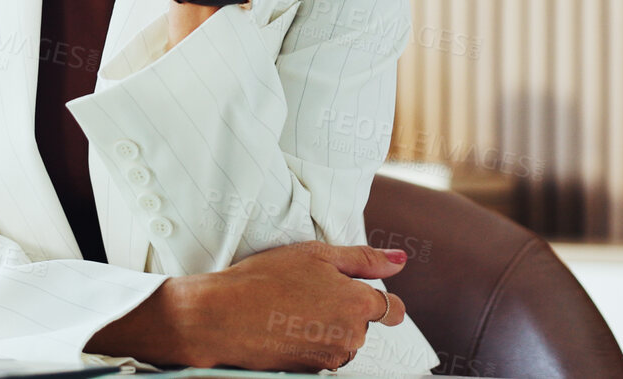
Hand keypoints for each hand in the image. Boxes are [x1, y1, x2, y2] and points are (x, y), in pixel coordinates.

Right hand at [85, 241, 407, 370]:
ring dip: (325, 325)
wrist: (221, 316)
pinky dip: (307, 341)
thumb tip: (401, 260)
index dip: (382, 300)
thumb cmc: (265, 279)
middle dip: (343, 308)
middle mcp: (350, 338)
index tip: (363, 293)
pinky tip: (283, 324)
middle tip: (307, 289)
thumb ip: (365, 258)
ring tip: (291, 307)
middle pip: (361, 324)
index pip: (393, 310)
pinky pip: (319, 354)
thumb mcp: (316, 254)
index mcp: (358, 305)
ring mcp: (329, 359)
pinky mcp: (309, 372)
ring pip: (340, 340)